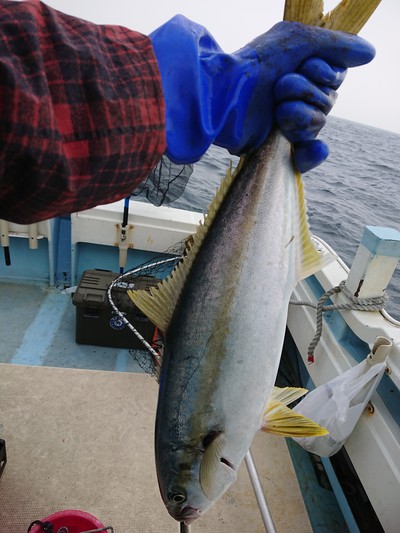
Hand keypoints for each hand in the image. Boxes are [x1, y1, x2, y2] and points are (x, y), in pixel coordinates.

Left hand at [150, 17, 374, 168]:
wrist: (224, 97)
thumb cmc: (255, 64)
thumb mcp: (298, 40)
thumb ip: (336, 45)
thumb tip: (370, 53)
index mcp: (302, 73)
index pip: (335, 78)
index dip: (324, 73)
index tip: (302, 65)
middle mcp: (298, 98)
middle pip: (329, 100)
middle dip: (306, 91)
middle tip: (279, 87)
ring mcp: (288, 124)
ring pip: (319, 123)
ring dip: (298, 112)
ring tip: (275, 109)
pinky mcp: (278, 147)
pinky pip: (309, 156)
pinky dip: (312, 154)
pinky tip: (310, 149)